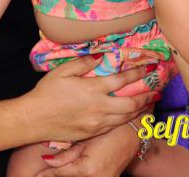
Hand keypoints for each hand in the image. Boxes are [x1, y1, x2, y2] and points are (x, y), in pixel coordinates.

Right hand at [29, 56, 156, 142]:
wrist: (32, 120)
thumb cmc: (46, 93)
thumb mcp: (63, 71)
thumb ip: (84, 62)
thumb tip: (102, 55)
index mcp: (92, 89)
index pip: (122, 80)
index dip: (137, 72)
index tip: (149, 67)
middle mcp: (98, 107)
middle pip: (130, 104)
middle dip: (146, 96)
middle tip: (157, 90)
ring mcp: (95, 123)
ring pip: (125, 118)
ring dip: (140, 110)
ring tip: (150, 103)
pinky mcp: (91, 133)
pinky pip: (114, 127)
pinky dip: (126, 120)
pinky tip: (130, 116)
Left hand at [33, 124, 138, 176]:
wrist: (135, 131)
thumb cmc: (112, 130)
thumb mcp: (87, 139)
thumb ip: (67, 154)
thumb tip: (47, 161)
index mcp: (87, 169)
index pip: (59, 175)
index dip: (45, 174)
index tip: (32, 175)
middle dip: (54, 175)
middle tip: (38, 174)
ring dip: (67, 174)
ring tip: (53, 170)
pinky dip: (78, 175)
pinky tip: (73, 168)